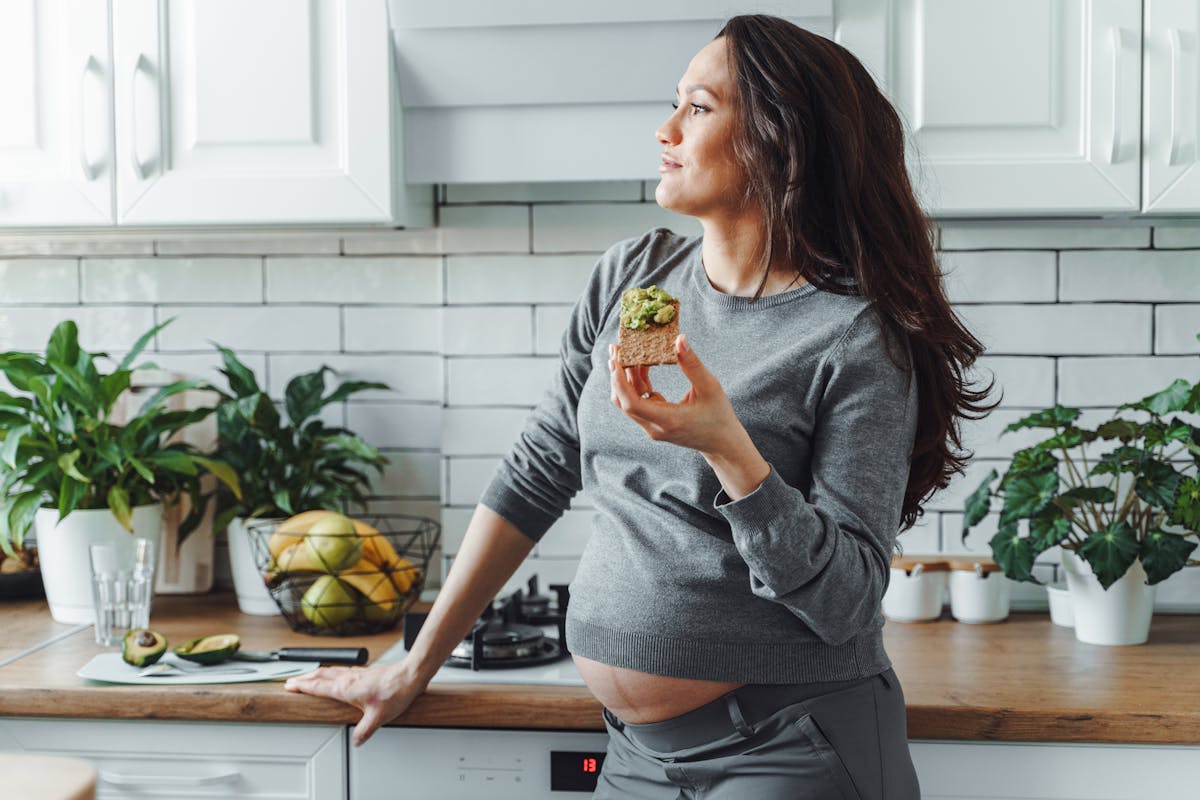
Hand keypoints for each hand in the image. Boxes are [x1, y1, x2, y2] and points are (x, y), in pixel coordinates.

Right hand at [285, 661, 422, 745]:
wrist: (410, 675)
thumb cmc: (395, 692)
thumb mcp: (378, 718)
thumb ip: (364, 731)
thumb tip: (357, 741)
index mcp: (346, 688)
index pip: (318, 686)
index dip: (302, 686)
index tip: (290, 686)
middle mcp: (349, 678)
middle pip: (320, 675)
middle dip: (304, 678)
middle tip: (292, 680)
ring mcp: (357, 673)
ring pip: (331, 671)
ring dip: (317, 673)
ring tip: (308, 676)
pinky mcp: (365, 671)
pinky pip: (342, 670)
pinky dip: (331, 672)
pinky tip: (335, 674)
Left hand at [608, 335, 736, 453]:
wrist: (721, 443)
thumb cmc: (718, 416)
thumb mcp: (710, 388)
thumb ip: (692, 365)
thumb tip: (679, 340)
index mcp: (667, 420)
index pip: (632, 404)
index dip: (620, 381)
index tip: (615, 359)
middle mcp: (654, 427)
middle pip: (623, 402)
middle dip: (617, 375)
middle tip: (616, 349)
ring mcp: (652, 427)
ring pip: (628, 402)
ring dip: (626, 378)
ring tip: (629, 353)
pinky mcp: (654, 423)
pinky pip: (638, 403)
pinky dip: (637, 385)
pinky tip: (643, 367)